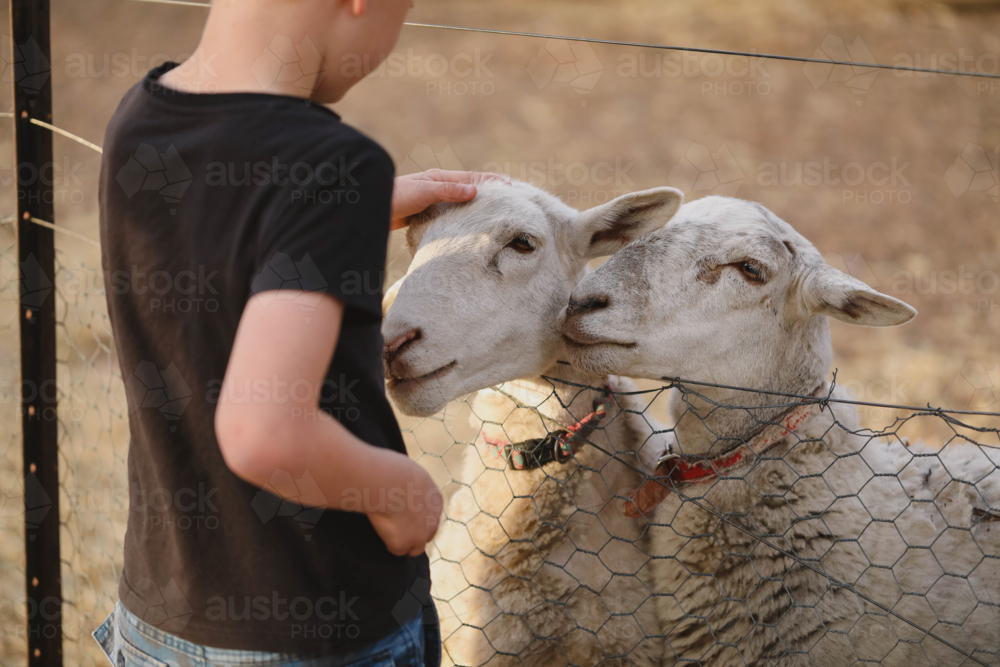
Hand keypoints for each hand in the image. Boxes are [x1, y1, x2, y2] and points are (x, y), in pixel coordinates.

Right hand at [367, 457, 442, 556]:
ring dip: (403, 543)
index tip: (402, 514)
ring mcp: (420, 534)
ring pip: (415, 548)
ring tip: (386, 534)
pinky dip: (388, 543)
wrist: (387, 482)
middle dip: (413, 533)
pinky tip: (380, 532)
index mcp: (435, 499)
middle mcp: (434, 518)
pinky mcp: (405, 544)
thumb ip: (409, 482)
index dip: (416, 517)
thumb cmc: (391, 469)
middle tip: (394, 528)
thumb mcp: (407, 471)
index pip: (430, 515)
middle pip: (427, 534)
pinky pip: (396, 550)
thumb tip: (398, 477)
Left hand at [391, 170, 507, 230]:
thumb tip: (475, 191)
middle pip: (469, 190)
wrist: (370, 207)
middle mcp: (438, 187)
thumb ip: (448, 191)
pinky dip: (461, 218)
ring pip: (460, 203)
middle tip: (508, 203)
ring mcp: (432, 200)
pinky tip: (467, 227)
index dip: (492, 182)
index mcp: (440, 178)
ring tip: (493, 216)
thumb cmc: (395, 197)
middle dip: (488, 194)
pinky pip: (449, 214)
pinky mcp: (426, 214)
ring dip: (475, 208)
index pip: (473, 178)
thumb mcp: (423, 192)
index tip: (511, 188)